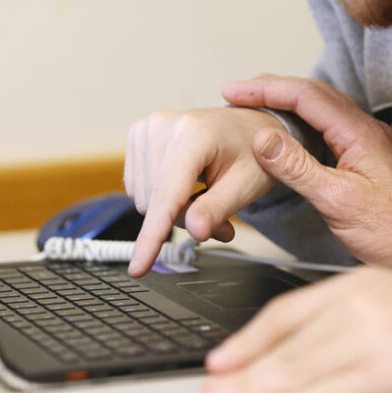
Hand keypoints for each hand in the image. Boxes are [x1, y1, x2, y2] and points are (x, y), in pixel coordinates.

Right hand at [124, 107, 284, 275]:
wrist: (249, 127)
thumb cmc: (253, 153)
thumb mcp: (246, 186)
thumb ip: (218, 209)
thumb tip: (195, 231)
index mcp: (194, 134)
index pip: (167, 196)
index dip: (153, 236)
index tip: (139, 266)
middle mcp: (163, 125)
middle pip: (155, 202)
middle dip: (183, 218)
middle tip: (217, 218)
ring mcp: (147, 128)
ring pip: (144, 198)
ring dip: (171, 209)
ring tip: (204, 198)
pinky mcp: (138, 136)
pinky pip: (139, 187)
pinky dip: (160, 197)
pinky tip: (184, 187)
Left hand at [204, 266, 391, 392]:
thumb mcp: (380, 301)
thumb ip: (335, 324)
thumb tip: (288, 356)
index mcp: (351, 286)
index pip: (285, 313)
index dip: (248, 339)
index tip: (221, 360)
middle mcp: (356, 305)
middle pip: (287, 345)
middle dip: (245, 372)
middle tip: (214, 391)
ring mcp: (373, 336)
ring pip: (303, 369)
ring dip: (261, 392)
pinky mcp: (391, 368)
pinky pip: (334, 392)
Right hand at [223, 74, 391, 271]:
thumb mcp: (338, 201)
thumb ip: (298, 168)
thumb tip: (262, 138)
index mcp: (360, 133)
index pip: (306, 96)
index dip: (266, 89)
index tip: (234, 91)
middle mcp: (366, 131)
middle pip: (313, 94)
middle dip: (272, 88)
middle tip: (238, 92)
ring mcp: (368, 143)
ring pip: (321, 109)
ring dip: (286, 101)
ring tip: (255, 104)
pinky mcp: (367, 158)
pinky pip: (328, 127)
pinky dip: (301, 121)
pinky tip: (289, 132)